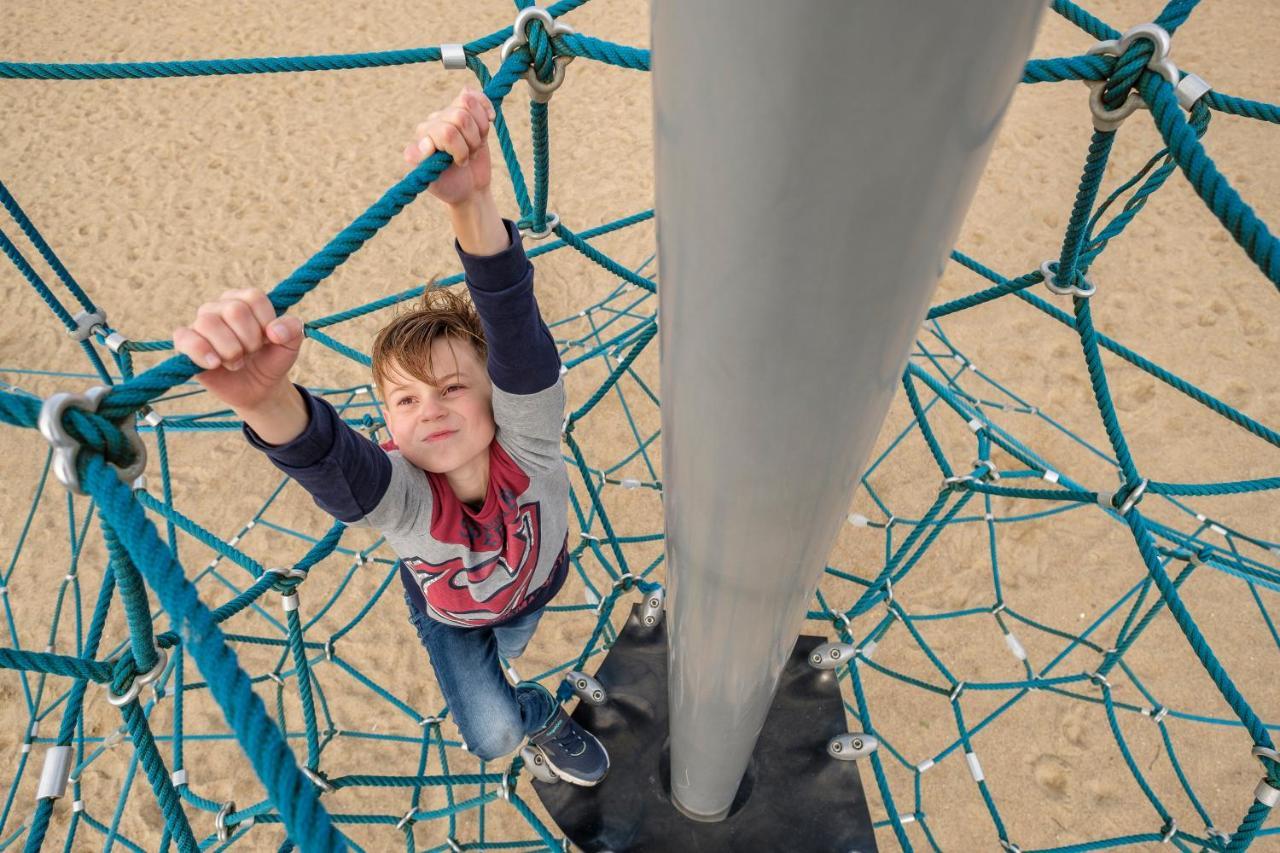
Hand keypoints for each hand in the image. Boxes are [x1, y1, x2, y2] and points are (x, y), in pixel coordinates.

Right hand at [173, 289, 303, 413]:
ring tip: (237, 363)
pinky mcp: (186, 343)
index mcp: (244, 300)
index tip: (270, 339)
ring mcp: (200, 324)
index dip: (266, 322)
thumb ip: (292, 330)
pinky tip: (215, 364)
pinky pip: (184, 338)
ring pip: (209, 323)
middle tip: (252, 353)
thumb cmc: (271, 360)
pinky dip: (201, 351)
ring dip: (230, 350)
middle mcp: (219, 306)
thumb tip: (274, 331)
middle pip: (234, 310)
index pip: (254, 298)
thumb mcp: (290, 345)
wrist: (258, 388)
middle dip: (250, 340)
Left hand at [404, 86, 496, 206]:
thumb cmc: (448, 186)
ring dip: (479, 130)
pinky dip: (485, 106)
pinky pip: (474, 95)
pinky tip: (490, 119)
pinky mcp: (468, 112)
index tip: (457, 163)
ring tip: (473, 146)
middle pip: (460, 117)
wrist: (468, 189)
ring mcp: (450, 115)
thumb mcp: (432, 181)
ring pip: (469, 104)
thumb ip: (421, 161)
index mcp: (423, 136)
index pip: (446, 130)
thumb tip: (426, 143)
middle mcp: (434, 122)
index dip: (459, 149)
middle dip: (470, 142)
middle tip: (467, 157)